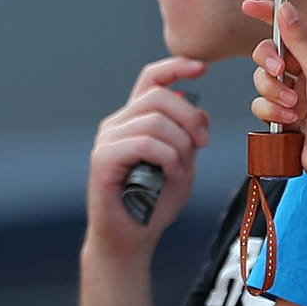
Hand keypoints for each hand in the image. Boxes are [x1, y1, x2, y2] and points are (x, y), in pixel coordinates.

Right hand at [85, 56, 209, 256]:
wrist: (131, 239)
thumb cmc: (154, 203)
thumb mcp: (183, 163)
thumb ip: (188, 135)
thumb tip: (199, 109)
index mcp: (134, 120)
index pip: (151, 79)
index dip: (176, 67)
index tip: (202, 67)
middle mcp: (117, 124)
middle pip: (159, 96)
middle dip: (189, 116)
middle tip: (203, 142)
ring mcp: (107, 140)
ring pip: (155, 121)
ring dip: (180, 145)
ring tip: (181, 168)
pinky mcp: (103, 160)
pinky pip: (144, 143)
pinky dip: (167, 158)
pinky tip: (170, 174)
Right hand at [242, 0, 306, 200]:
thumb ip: (301, 41)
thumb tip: (286, 9)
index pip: (294, 27)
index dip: (271, 15)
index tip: (248, 7)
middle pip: (271, 53)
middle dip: (270, 63)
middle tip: (280, 72)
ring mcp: (297, 95)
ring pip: (263, 80)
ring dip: (274, 93)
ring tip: (293, 108)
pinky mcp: (284, 116)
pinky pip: (261, 105)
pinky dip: (272, 112)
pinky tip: (290, 122)